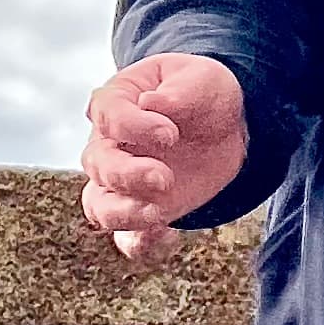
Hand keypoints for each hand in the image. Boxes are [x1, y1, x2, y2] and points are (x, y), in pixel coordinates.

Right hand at [81, 54, 248, 259]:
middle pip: (99, 164)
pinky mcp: (143, 211)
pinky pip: (128, 239)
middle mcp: (109, 145)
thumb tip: (150, 102)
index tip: (170, 135)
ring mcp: (122, 183)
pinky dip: (141, 244)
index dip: (133, 127)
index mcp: (117, 102)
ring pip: (100, 207)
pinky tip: (169, 237)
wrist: (224, 127)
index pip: (107, 115)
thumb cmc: (204, 95)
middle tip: (165, 178)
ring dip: (125, 214)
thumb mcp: (203, 80)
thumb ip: (180, 90)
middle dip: (128, 175)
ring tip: (159, 215)